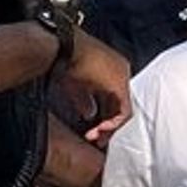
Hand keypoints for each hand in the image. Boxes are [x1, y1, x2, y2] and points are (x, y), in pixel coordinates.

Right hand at [56, 28, 131, 145]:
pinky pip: (124, 111)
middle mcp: (121, 72)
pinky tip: (100, 129)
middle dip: (108, 124)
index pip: (114, 98)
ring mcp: (122, 77)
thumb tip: (89, 114)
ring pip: (123, 109)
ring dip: (110, 126)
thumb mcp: (75, 84)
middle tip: (98, 139)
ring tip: (97, 137)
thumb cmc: (65, 60)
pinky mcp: (120, 84)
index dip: (105, 116)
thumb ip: (84, 100)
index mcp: (112, 69)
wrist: (63, 47)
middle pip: (120, 104)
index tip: (94, 129)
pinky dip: (113, 123)